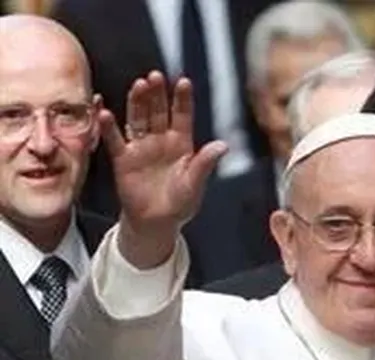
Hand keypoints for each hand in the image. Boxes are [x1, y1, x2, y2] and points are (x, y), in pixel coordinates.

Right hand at [99, 71, 226, 267]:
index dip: (182, 99)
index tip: (183, 82)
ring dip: (137, 102)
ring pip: (138, 119)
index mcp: (181, 144)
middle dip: (157, 94)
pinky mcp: (123, 159)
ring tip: (138, 85)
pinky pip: (115, 140)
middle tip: (155, 76)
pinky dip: (109, 127)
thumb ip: (205, 163)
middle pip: (158, 112)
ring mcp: (141, 148)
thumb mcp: (195, 183)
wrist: (157, 222)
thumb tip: (223, 145)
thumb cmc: (180, 203)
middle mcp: (160, 141)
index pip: (182, 116)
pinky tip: (105, 112)